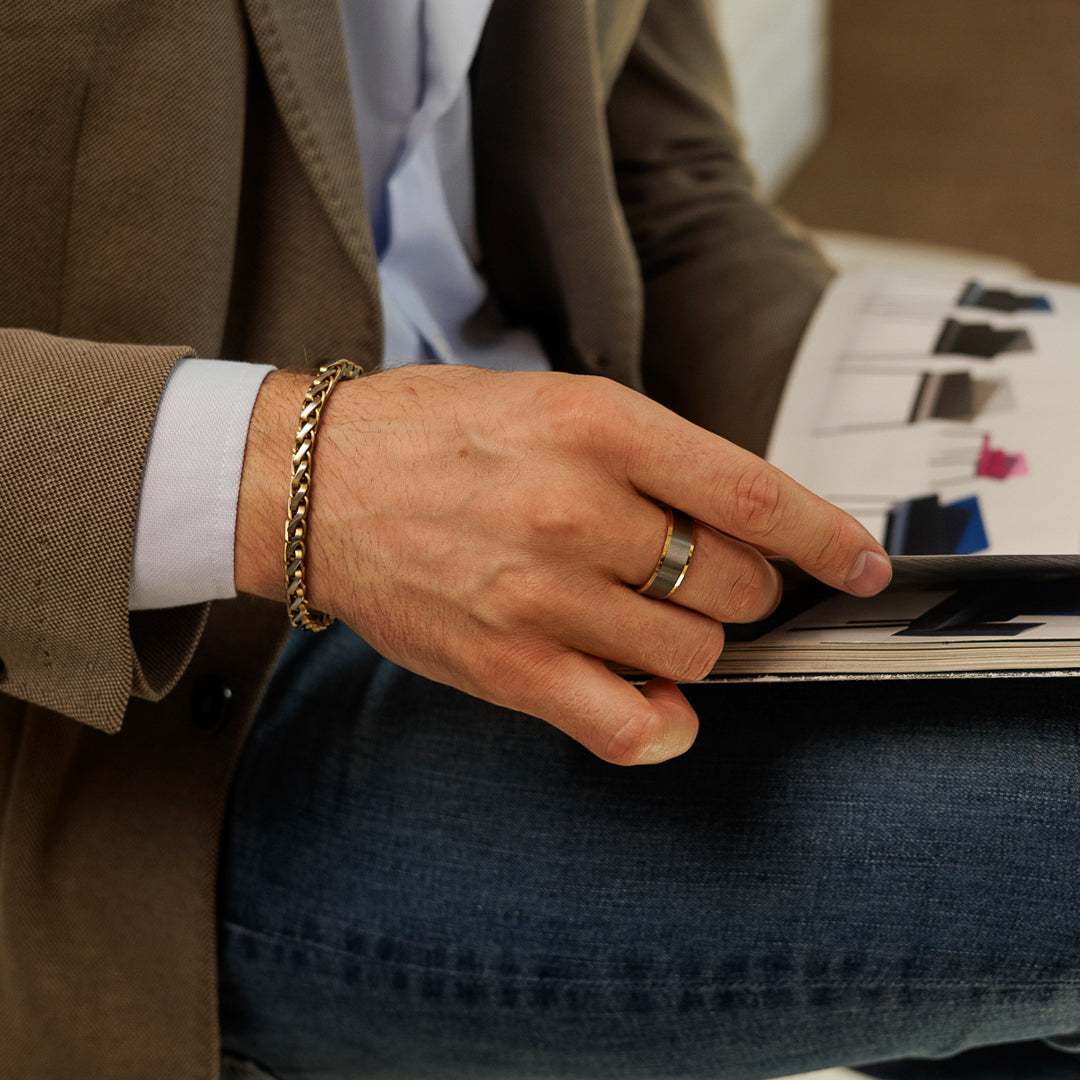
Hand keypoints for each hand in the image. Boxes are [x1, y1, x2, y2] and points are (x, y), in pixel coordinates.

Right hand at [236, 365, 890, 764]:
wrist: (312, 483)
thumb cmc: (431, 435)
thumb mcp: (550, 403)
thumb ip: (649, 460)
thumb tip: (741, 527)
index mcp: (597, 425)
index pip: (752, 494)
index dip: (826, 538)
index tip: (861, 564)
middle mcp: (576, 507)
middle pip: (733, 587)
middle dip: (741, 594)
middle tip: (706, 585)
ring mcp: (540, 592)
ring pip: (693, 658)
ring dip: (693, 650)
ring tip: (647, 625)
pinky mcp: (505, 663)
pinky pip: (625, 725)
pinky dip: (660, 730)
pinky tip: (654, 707)